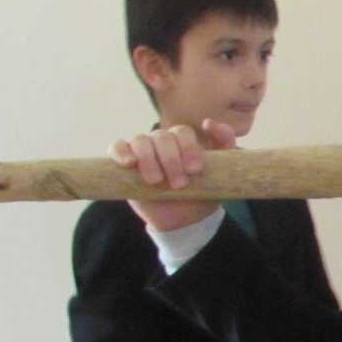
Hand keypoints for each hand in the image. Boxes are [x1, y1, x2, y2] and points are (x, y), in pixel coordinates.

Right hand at [113, 120, 238, 230]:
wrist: (184, 218)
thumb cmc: (201, 191)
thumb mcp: (221, 171)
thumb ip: (224, 144)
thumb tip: (209, 122)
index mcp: (182, 140)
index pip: (182, 132)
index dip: (188, 148)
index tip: (195, 170)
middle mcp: (161, 141)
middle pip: (162, 137)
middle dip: (171, 160)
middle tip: (180, 183)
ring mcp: (142, 151)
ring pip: (140, 141)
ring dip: (149, 159)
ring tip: (157, 181)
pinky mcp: (124, 164)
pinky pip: (116, 147)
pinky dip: (121, 151)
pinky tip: (129, 163)